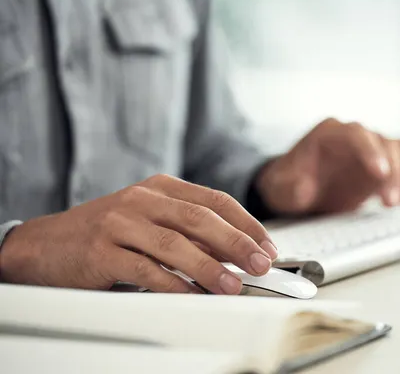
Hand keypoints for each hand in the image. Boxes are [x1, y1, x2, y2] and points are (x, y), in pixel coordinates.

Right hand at [0, 175, 277, 293]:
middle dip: (237, 243)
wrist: (47, 243)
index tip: (267, 246)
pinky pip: (146, 270)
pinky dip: (174, 285)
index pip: (215, 200)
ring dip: (210, 267)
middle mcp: (142, 199)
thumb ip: (187, 230)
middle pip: (200, 218)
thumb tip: (235, 255)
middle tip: (261, 264)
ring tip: (233, 286)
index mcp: (161, 187)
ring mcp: (120, 222)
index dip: (246, 224)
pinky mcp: (102, 251)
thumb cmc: (108, 232)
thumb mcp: (150, 218)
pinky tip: (193, 297)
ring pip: (175, 244)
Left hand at [256, 118, 399, 214]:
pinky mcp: (384, 165)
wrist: (296, 190)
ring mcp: (371, 149)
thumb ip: (290, 186)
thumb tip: (302, 185)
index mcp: (329, 134)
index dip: (371, 151)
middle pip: (384, 141)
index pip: (356, 133)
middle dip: (394, 171)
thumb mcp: (281, 187)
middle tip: (392, 201)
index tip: (380, 174)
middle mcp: (354, 136)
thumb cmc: (288, 184)